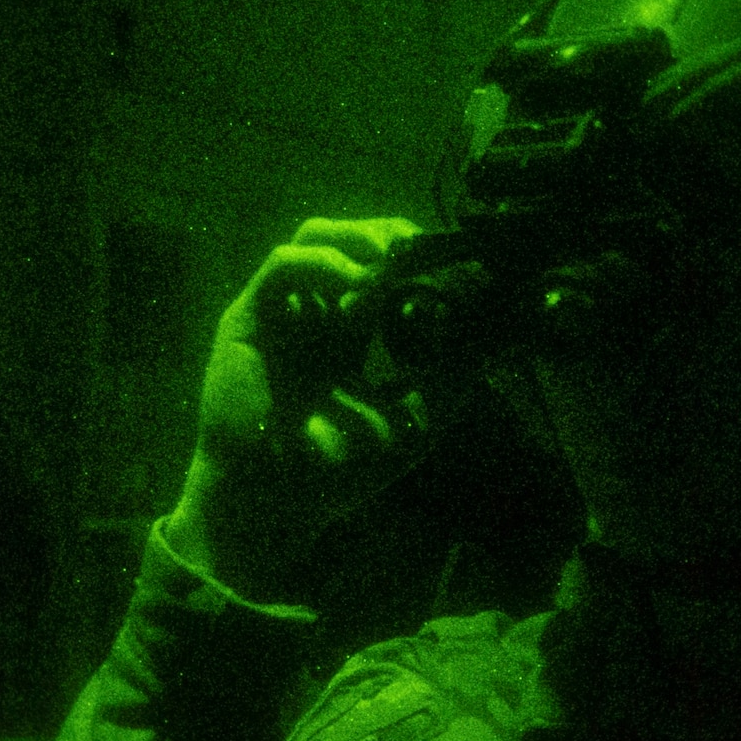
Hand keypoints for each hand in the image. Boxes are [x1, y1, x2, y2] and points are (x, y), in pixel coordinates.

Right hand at [164, 217, 425, 599]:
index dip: (413, 261)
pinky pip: (284, 265)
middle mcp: (310, 318)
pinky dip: (325, 263)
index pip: (379, 274)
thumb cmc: (336, 472)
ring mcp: (278, 314)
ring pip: (314, 238)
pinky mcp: (247, 317)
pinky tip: (359, 282)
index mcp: (342, 340)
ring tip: (394, 256)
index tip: (450, 262)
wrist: (274, 504)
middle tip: (424, 247)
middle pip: (349, 244)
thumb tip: (492, 343)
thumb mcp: (410, 423)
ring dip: (358, 237)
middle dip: (390, 238)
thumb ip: (447, 382)